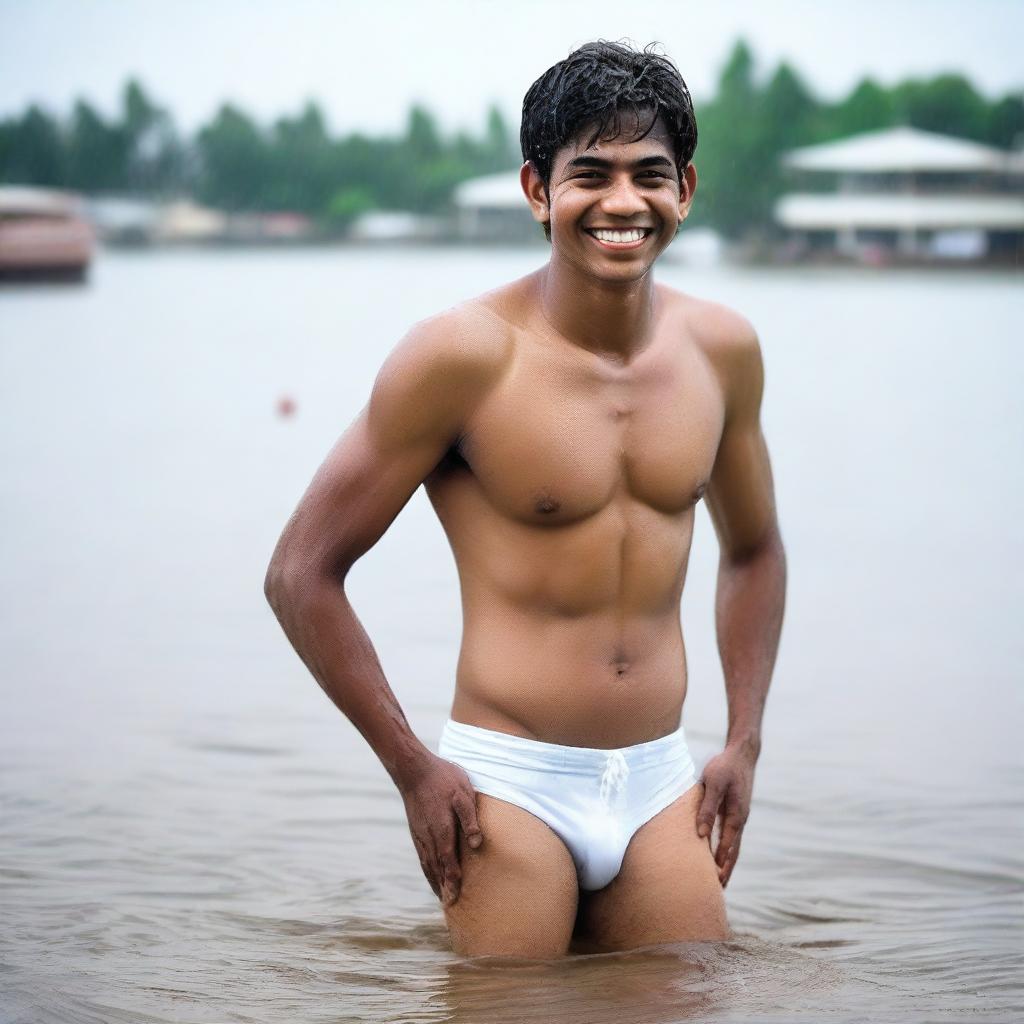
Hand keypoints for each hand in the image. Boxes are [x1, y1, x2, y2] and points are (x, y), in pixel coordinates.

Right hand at [397, 753, 482, 906]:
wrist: (413, 769)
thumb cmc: (443, 778)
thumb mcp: (463, 794)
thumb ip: (470, 820)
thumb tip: (477, 845)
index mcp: (442, 830)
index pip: (448, 863)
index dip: (453, 881)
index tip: (456, 899)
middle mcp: (428, 837)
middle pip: (436, 869)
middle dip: (444, 888)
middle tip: (451, 907)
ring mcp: (420, 834)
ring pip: (427, 864)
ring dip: (435, 882)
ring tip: (442, 896)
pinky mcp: (416, 829)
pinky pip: (422, 856)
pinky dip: (427, 870)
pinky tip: (431, 873)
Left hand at [695, 745, 755, 887]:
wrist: (742, 752)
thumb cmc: (725, 767)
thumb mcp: (713, 784)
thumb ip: (707, 808)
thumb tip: (702, 834)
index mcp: (736, 816)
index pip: (728, 848)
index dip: (720, 865)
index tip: (714, 883)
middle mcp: (740, 819)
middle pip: (734, 851)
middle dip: (726, 869)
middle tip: (718, 890)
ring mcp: (740, 815)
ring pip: (734, 844)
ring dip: (727, 861)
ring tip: (720, 878)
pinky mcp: (736, 810)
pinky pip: (732, 834)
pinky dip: (727, 847)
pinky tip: (719, 851)